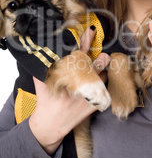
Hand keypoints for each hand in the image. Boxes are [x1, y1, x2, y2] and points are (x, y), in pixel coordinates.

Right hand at [29, 27, 110, 154]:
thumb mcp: (42, 83)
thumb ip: (43, 68)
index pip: (78, 55)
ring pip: (102, 77)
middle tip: (105, 55)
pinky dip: (103, 83)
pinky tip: (101, 79)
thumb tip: (40, 51)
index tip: (91, 31)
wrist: (50, 126)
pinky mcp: (94, 105)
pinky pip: (104, 90)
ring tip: (103, 65)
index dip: (85, 42)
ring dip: (103, 71)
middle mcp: (78, 86)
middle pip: (94, 67)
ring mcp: (87, 96)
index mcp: (65, 77)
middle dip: (101, 59)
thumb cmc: (46, 102)